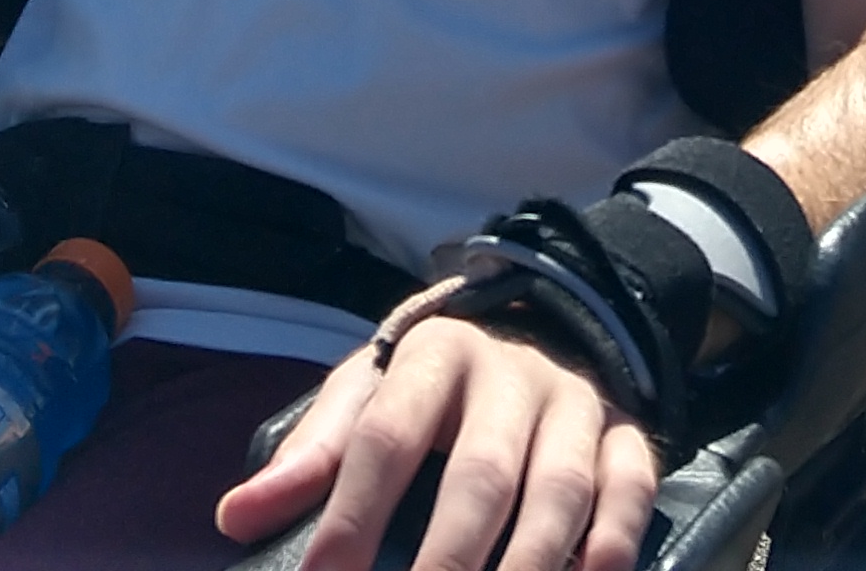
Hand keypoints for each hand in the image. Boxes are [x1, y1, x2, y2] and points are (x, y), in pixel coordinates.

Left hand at [214, 312, 659, 570]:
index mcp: (433, 354)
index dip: (352, 514)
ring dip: (529, 565)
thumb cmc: (431, 381)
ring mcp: (574, 403)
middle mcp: (509, 374)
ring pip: (559, 488)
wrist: (536, 318)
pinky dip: (613, 541)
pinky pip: (630, 487)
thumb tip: (235, 518)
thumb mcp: (366, 391)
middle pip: (481, 474)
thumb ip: (309, 455)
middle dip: (447, 558)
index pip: (386, 436)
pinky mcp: (624, 431)